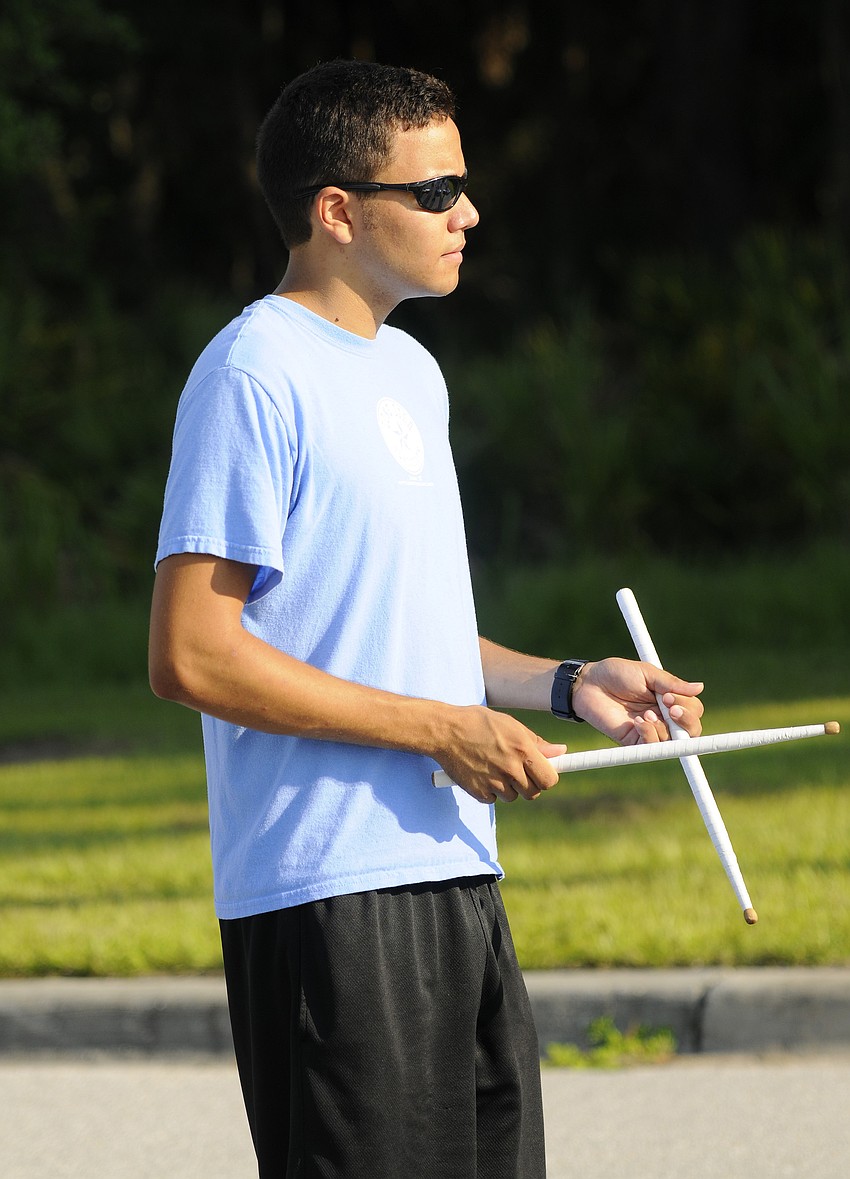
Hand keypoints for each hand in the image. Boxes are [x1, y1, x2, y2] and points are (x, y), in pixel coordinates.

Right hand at [433, 705, 566, 804]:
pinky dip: (490, 791)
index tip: (544, 774)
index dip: (548, 777)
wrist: (444, 730)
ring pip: (513, 797)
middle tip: (517, 770)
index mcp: (522, 749)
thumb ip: (536, 741)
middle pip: (533, 792)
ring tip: (494, 766)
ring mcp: (494, 782)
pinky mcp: (478, 792)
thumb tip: (560, 751)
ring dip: (508, 787)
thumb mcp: (510, 725)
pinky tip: (481, 773)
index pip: (550, 779)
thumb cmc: (479, 722)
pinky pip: (493, 799)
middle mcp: (510, 768)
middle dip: (529, 783)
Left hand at [571, 657, 703, 745]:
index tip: (670, 697)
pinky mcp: (633, 740)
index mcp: (669, 699)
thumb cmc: (616, 673)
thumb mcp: (646, 673)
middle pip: (691, 730)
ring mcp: (649, 729)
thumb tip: (700, 687)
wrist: (588, 683)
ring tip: (645, 713)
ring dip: (663, 727)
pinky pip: (651, 747)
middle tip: (669, 708)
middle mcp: (663, 716)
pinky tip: (638, 722)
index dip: (689, 708)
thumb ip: (671, 683)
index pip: (693, 710)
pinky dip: (649, 735)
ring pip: (673, 741)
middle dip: (686, 722)